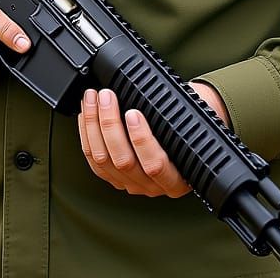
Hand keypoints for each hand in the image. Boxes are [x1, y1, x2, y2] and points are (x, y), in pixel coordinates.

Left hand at [77, 82, 230, 197]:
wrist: (187, 139)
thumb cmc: (190, 129)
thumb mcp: (193, 123)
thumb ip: (179, 116)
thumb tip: (165, 94)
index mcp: (176, 179)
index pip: (155, 164)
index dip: (141, 139)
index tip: (133, 112)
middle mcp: (152, 186)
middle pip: (123, 161)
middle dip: (110, 124)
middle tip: (106, 96)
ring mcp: (130, 183)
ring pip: (103, 160)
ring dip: (93, 125)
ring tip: (92, 98)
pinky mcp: (113, 178)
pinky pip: (93, 160)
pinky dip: (87, 134)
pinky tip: (86, 114)